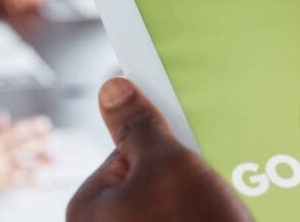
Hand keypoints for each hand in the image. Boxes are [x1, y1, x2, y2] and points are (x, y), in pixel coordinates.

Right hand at [0, 115, 51, 198]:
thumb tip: (3, 120)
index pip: (17, 130)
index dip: (33, 127)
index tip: (45, 125)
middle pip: (24, 147)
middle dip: (41, 144)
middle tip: (52, 142)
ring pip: (24, 164)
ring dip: (40, 162)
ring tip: (52, 160)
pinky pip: (16, 182)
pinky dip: (29, 180)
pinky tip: (38, 179)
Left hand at [67, 78, 251, 221]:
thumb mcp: (168, 164)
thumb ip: (139, 126)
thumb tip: (112, 91)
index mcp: (86, 212)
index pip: (123, 157)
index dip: (160, 152)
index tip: (184, 156)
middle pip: (143, 187)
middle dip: (177, 184)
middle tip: (202, 195)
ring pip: (164, 209)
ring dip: (192, 205)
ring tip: (211, 213)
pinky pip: (175, 220)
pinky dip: (197, 218)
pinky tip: (212, 220)